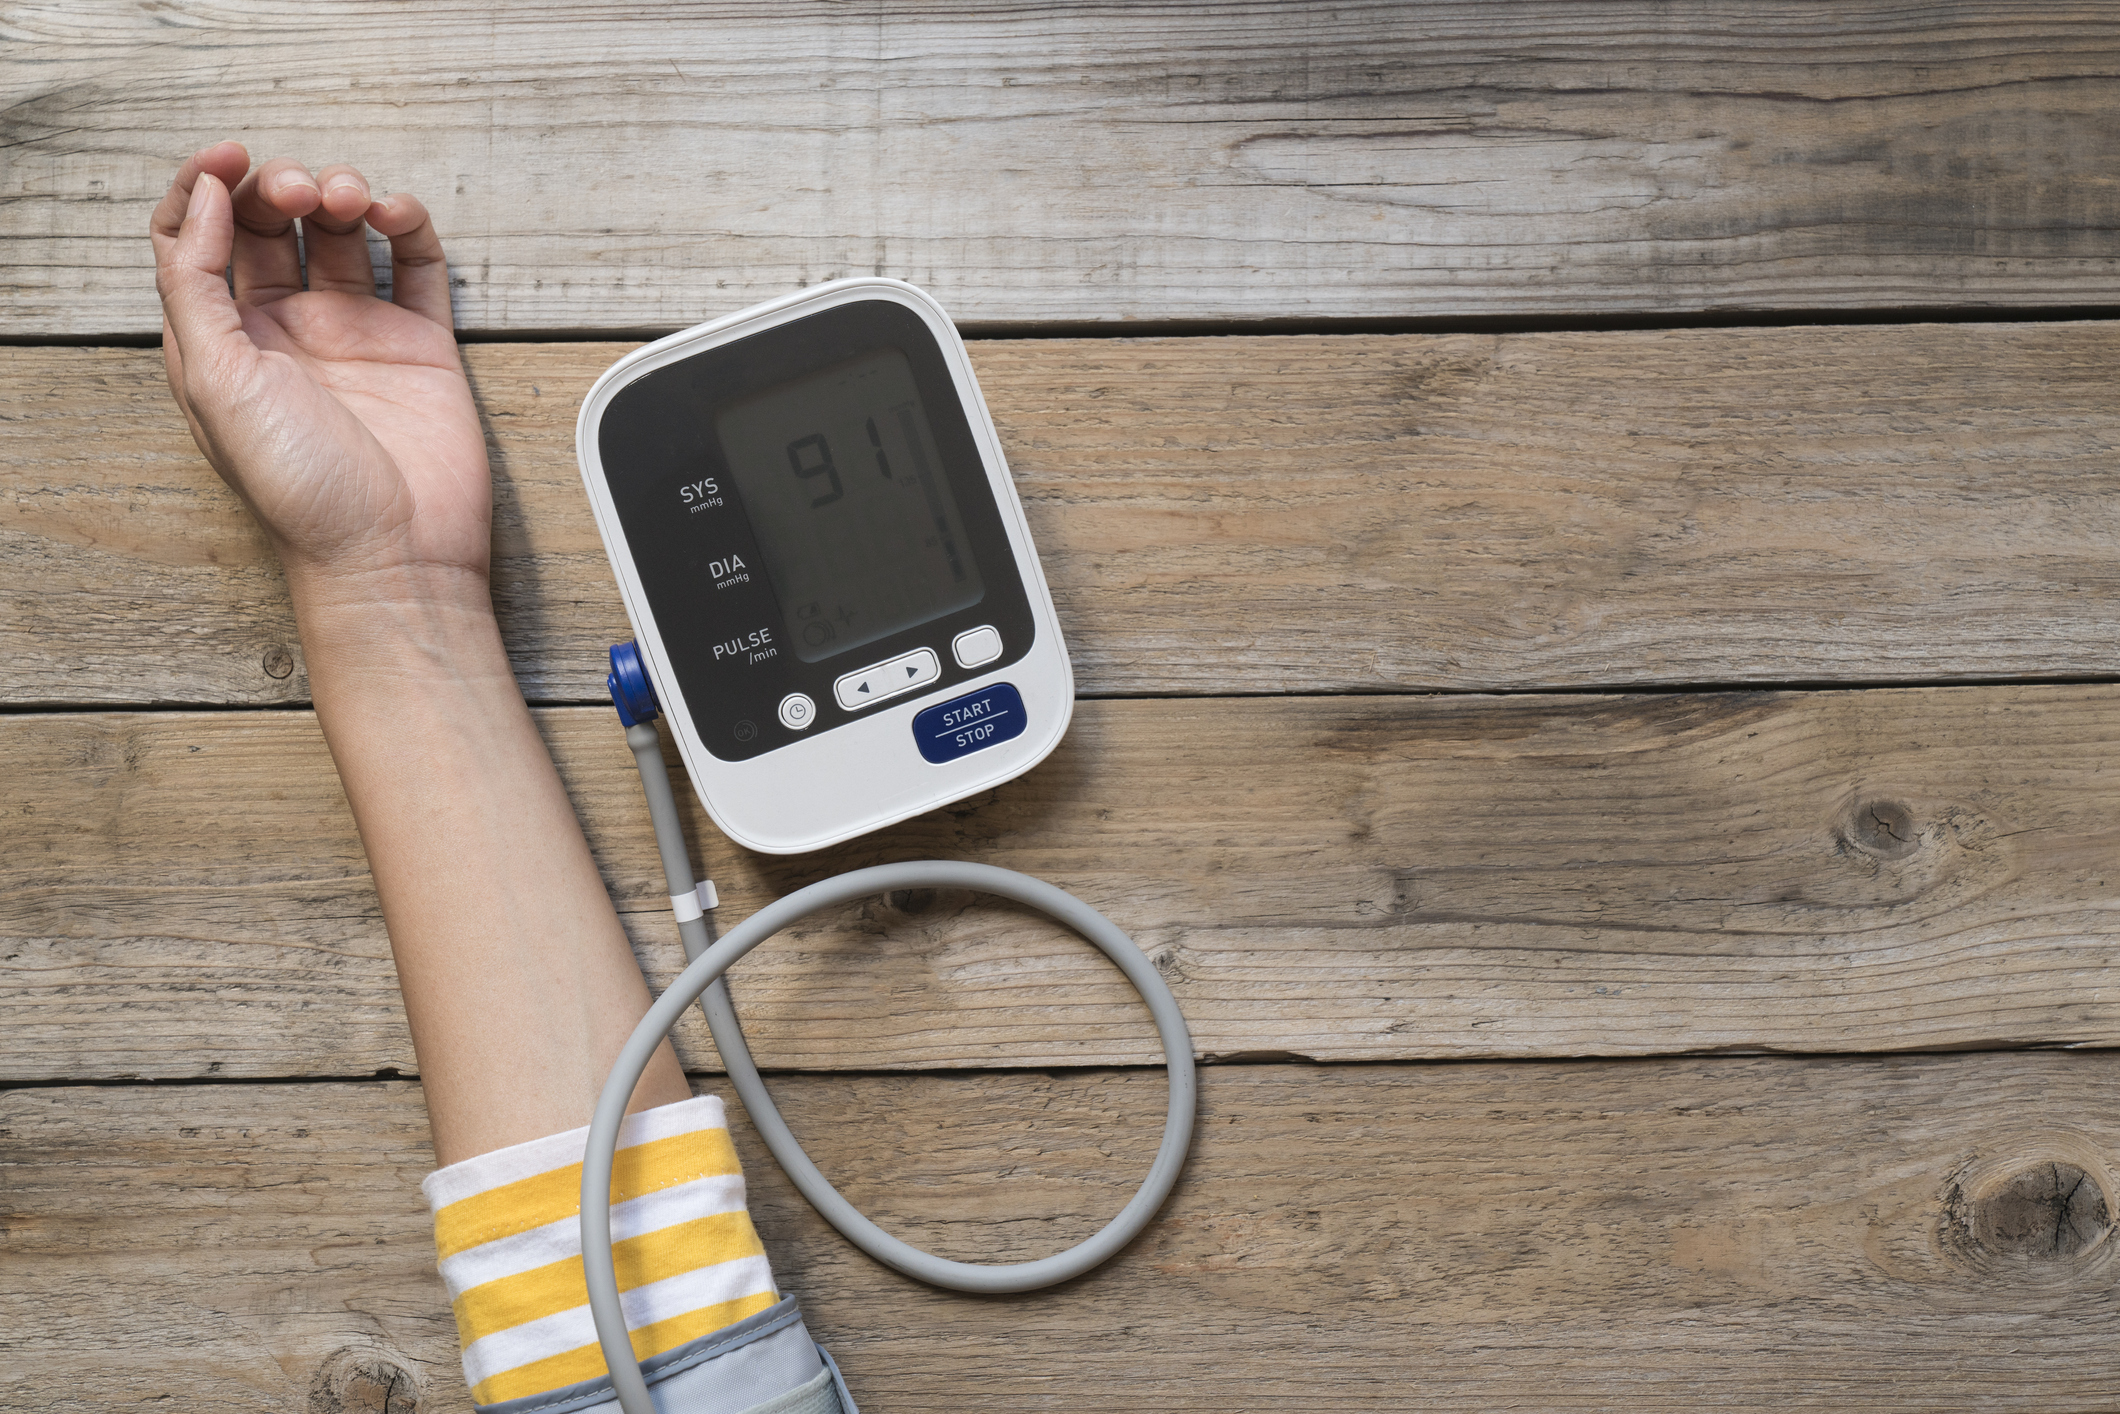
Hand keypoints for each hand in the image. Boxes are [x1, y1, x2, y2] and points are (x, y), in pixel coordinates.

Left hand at [150, 142, 490, 599]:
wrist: (395, 555)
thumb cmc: (303, 494)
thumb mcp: (214, 381)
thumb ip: (195, 281)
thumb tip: (200, 198)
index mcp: (221, 341)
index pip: (192, 237)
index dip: (202, 186)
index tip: (228, 158)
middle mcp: (284, 332)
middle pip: (268, 224)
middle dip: (278, 187)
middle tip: (298, 190)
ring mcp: (354, 335)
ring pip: (341, 234)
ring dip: (343, 195)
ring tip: (352, 200)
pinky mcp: (419, 344)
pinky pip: (416, 266)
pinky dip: (409, 227)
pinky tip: (396, 218)